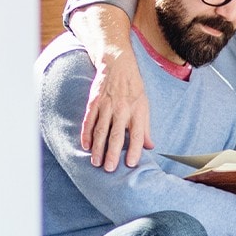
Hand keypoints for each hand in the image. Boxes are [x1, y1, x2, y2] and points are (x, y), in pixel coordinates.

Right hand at [81, 47, 152, 170]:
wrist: (118, 66)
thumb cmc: (134, 90)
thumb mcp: (145, 106)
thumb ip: (146, 128)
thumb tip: (150, 147)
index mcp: (137, 111)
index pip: (137, 134)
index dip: (135, 149)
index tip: (131, 164)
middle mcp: (122, 109)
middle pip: (116, 135)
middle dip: (112, 153)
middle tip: (109, 169)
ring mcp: (106, 106)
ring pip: (101, 130)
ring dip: (98, 148)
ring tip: (96, 162)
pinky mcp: (94, 102)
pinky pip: (89, 120)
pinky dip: (86, 134)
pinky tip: (85, 146)